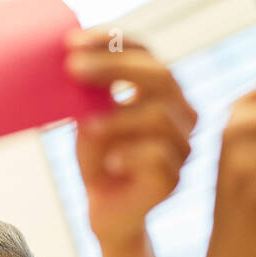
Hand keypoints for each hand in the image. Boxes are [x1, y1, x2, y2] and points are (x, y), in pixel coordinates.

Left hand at [66, 29, 196, 244]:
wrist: (106, 213)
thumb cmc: (99, 161)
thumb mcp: (89, 120)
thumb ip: (92, 94)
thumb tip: (78, 59)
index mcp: (162, 94)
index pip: (148, 55)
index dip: (114, 43)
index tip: (74, 44)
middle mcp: (180, 115)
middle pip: (160, 77)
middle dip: (114, 69)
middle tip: (74, 70)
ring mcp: (181, 147)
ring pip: (160, 117)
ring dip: (118, 118)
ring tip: (88, 128)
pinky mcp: (173, 180)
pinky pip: (157, 156)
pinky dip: (129, 155)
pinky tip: (110, 163)